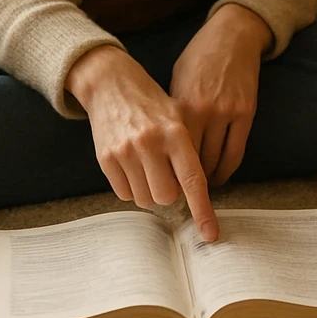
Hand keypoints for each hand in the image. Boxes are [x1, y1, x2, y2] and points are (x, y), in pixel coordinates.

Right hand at [66, 44, 218, 238]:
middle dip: (170, 194)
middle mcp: (150, 143)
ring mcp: (125, 151)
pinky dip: (131, 187)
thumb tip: (195, 193)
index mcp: (175, 132)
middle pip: (166, 197)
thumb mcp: (179, 117)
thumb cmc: (152, 103)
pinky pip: (123, 193)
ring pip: (144, 199)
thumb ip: (188, 152)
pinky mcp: (105, 158)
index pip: (193, 180)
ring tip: (149, 166)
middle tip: (167, 174)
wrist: (111, 84)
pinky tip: (133, 165)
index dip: (203, 210)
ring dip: (150, 192)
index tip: (210, 234)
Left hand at [169, 4, 269, 186]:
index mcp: (181, 104)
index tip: (161, 184)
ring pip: (215, 161)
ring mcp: (228, 113)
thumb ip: (172, 113)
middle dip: (184, 181)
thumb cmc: (198, 57)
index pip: (170, 151)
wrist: (232, 36)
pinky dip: (226, 170)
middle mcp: (204, 111)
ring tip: (198, 189)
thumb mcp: (176, 81)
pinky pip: (236, 152)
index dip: (165, 172)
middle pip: (192, 160)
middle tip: (178, 193)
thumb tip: (163, 148)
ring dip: (206, 180)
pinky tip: (218, 177)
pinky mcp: (247, 113)